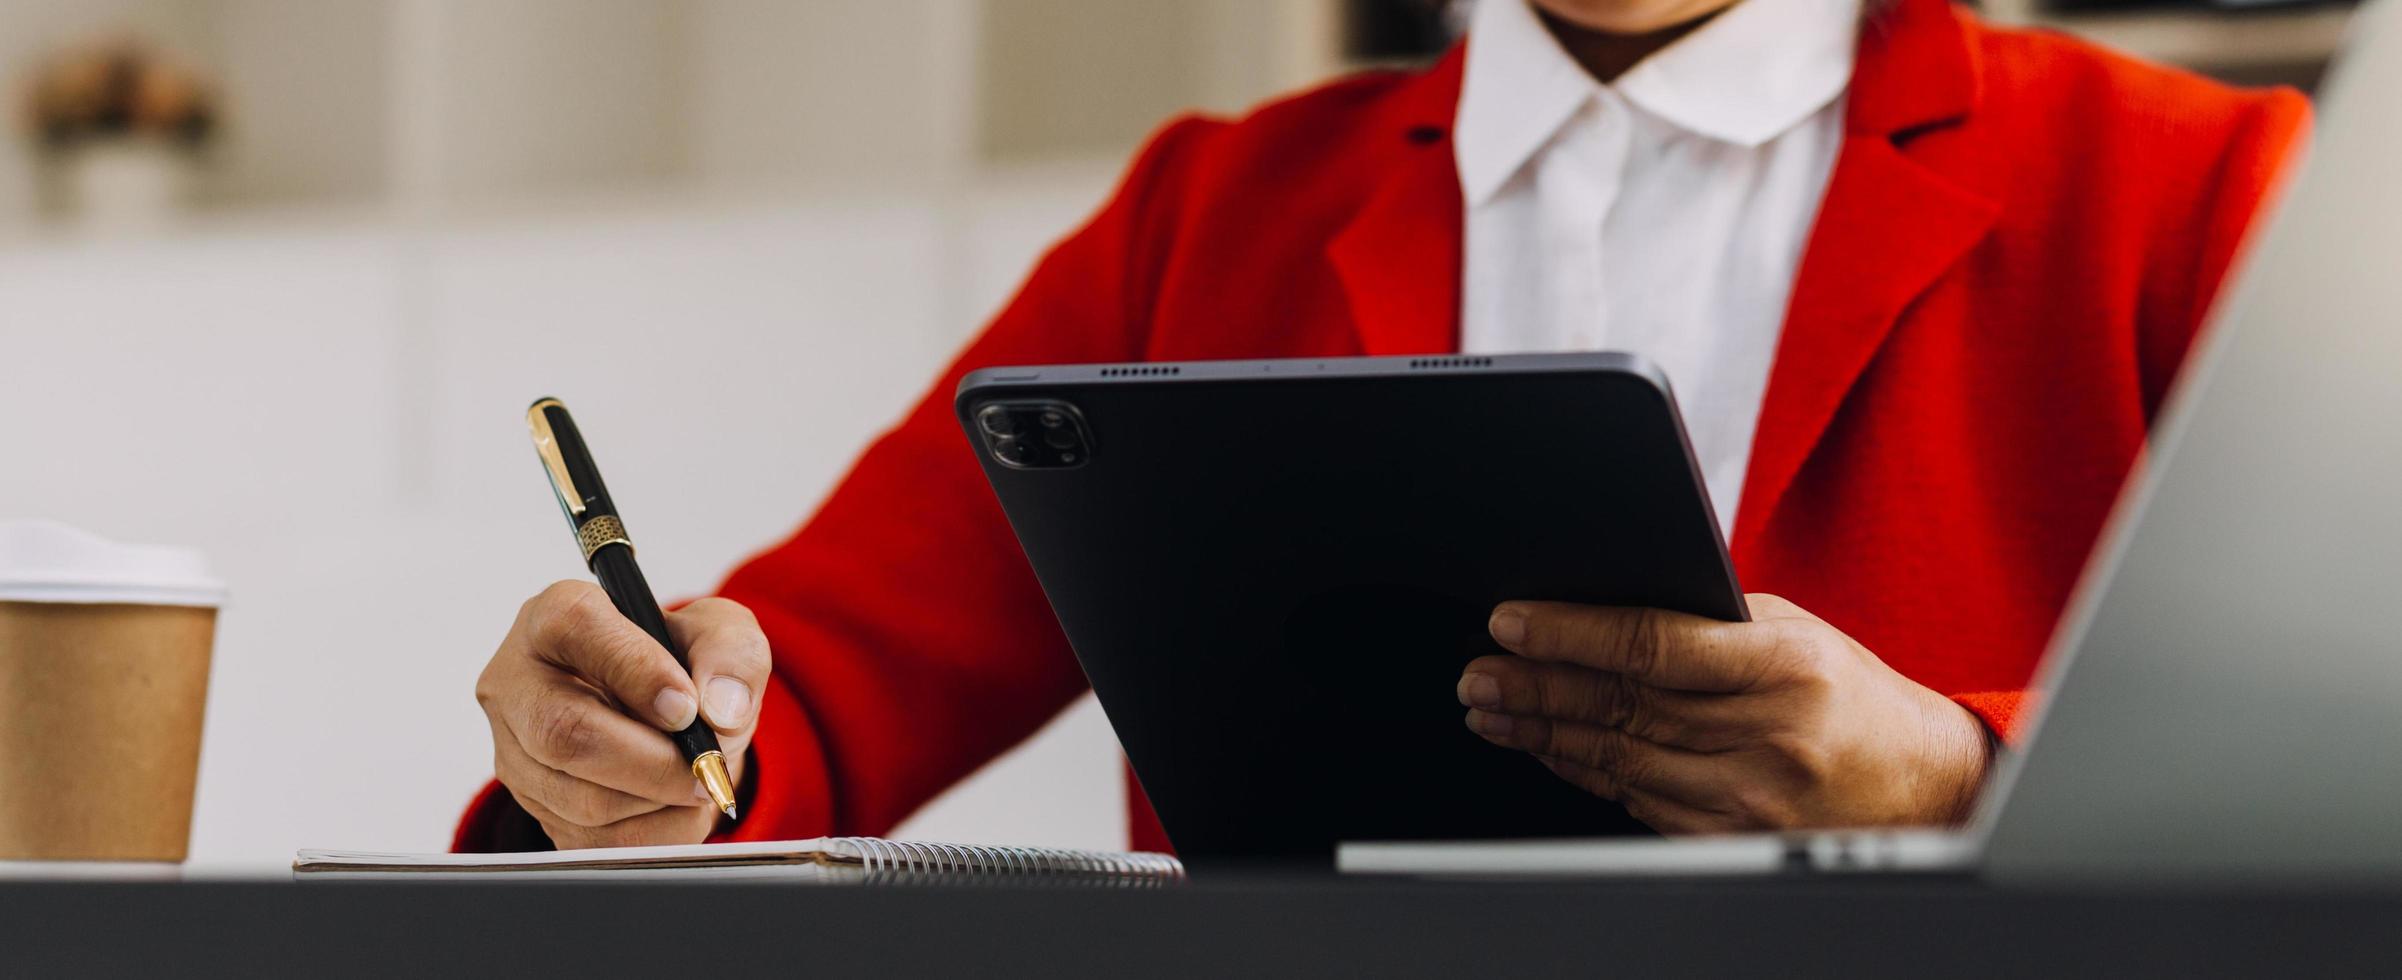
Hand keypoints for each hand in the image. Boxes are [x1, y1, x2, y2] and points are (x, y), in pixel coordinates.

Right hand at [476, 582, 769, 847]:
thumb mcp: (722, 634)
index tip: (687, 706)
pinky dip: (653, 834)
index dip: (637, 670)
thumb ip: (730, 654)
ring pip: (580, 799)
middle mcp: (518, 682)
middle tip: (706, 767)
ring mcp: (516, 751)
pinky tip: (674, 805)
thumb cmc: (682, 662)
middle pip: (564, 733)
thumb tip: (719, 711)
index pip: (576, 628)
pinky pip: (593, 842)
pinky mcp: (533, 808)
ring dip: (658, 801)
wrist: (669, 715)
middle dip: (652, 762)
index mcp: (555, 617)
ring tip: (696, 779)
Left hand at [1456, 595, 1991, 832]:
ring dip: (1544, 731)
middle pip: (1625, 705)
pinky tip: (1549, 746)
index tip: (1512, 622)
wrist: (1923, 782)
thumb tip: (1600, 604)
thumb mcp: (1795, 634)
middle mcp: (1772, 737)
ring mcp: (1753, 800)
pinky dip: (1586, 769)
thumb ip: (1710, 622)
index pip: (1656, 645)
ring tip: (1493, 706)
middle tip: (1478, 670)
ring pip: (1620, 758)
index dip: (1572, 634)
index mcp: (1788, 667)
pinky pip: (1637, 799)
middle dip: (1537, 685)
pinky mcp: (1734, 841)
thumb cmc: (1847, 693)